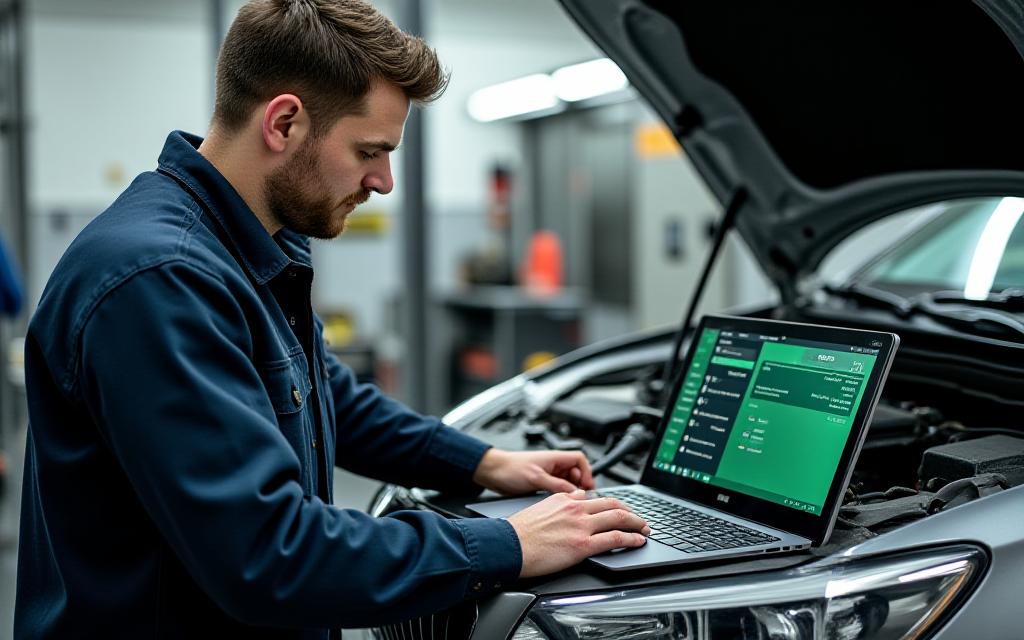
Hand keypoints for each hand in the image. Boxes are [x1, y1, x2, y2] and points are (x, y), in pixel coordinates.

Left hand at [472, 448, 594, 495]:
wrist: (492, 473)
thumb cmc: (510, 468)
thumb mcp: (536, 478)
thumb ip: (556, 485)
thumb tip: (574, 493)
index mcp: (555, 458)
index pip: (579, 460)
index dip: (587, 472)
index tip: (588, 485)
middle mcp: (553, 465)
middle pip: (576, 473)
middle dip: (580, 484)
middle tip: (581, 497)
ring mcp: (547, 475)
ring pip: (567, 483)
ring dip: (570, 491)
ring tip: (570, 502)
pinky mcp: (541, 484)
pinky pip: (557, 490)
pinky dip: (560, 496)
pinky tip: (558, 503)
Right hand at [507, 490, 649, 577]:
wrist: (509, 545)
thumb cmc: (518, 532)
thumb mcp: (540, 508)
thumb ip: (558, 505)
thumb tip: (571, 504)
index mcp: (565, 499)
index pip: (595, 498)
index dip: (611, 504)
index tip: (618, 509)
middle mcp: (576, 508)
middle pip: (613, 504)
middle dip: (630, 511)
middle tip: (640, 518)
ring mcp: (581, 526)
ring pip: (619, 518)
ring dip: (637, 523)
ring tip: (645, 528)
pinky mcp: (583, 544)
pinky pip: (616, 538)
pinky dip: (632, 539)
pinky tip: (638, 541)